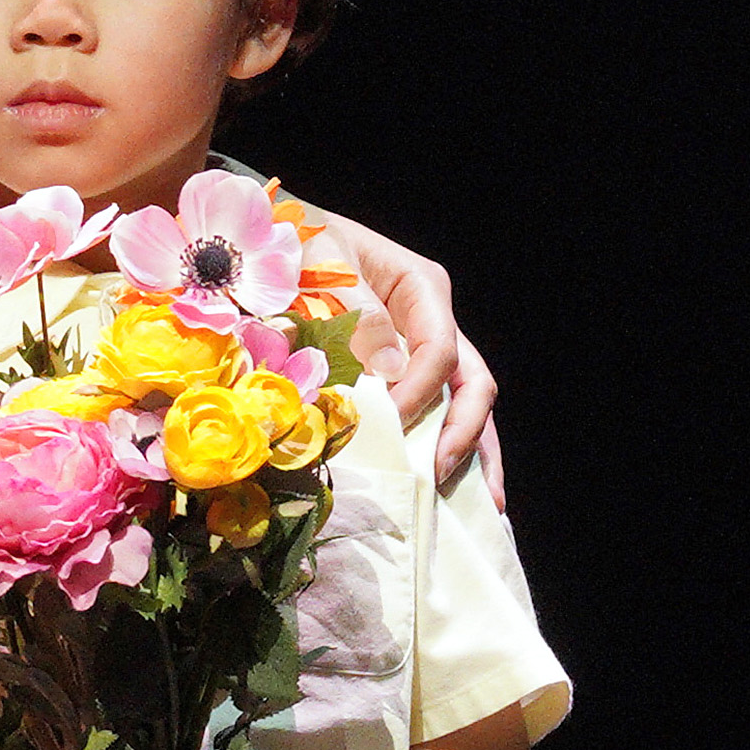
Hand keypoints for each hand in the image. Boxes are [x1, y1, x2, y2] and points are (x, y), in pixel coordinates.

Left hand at [290, 203, 495, 482]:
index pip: (438, 351)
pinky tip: (449, 490)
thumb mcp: (322, 265)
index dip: (420, 392)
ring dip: (472, 453)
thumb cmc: (295, 245)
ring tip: (482, 506)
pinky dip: (443, 449)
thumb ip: (357, 312)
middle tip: (439, 476)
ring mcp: (418, 350)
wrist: (267, 244)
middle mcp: (430, 321)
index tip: (390, 423)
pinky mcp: (399, 374)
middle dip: (466, 433)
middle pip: (470, 382)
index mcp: (420, 287)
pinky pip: (432, 412)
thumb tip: (392, 370)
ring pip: (463, 404)